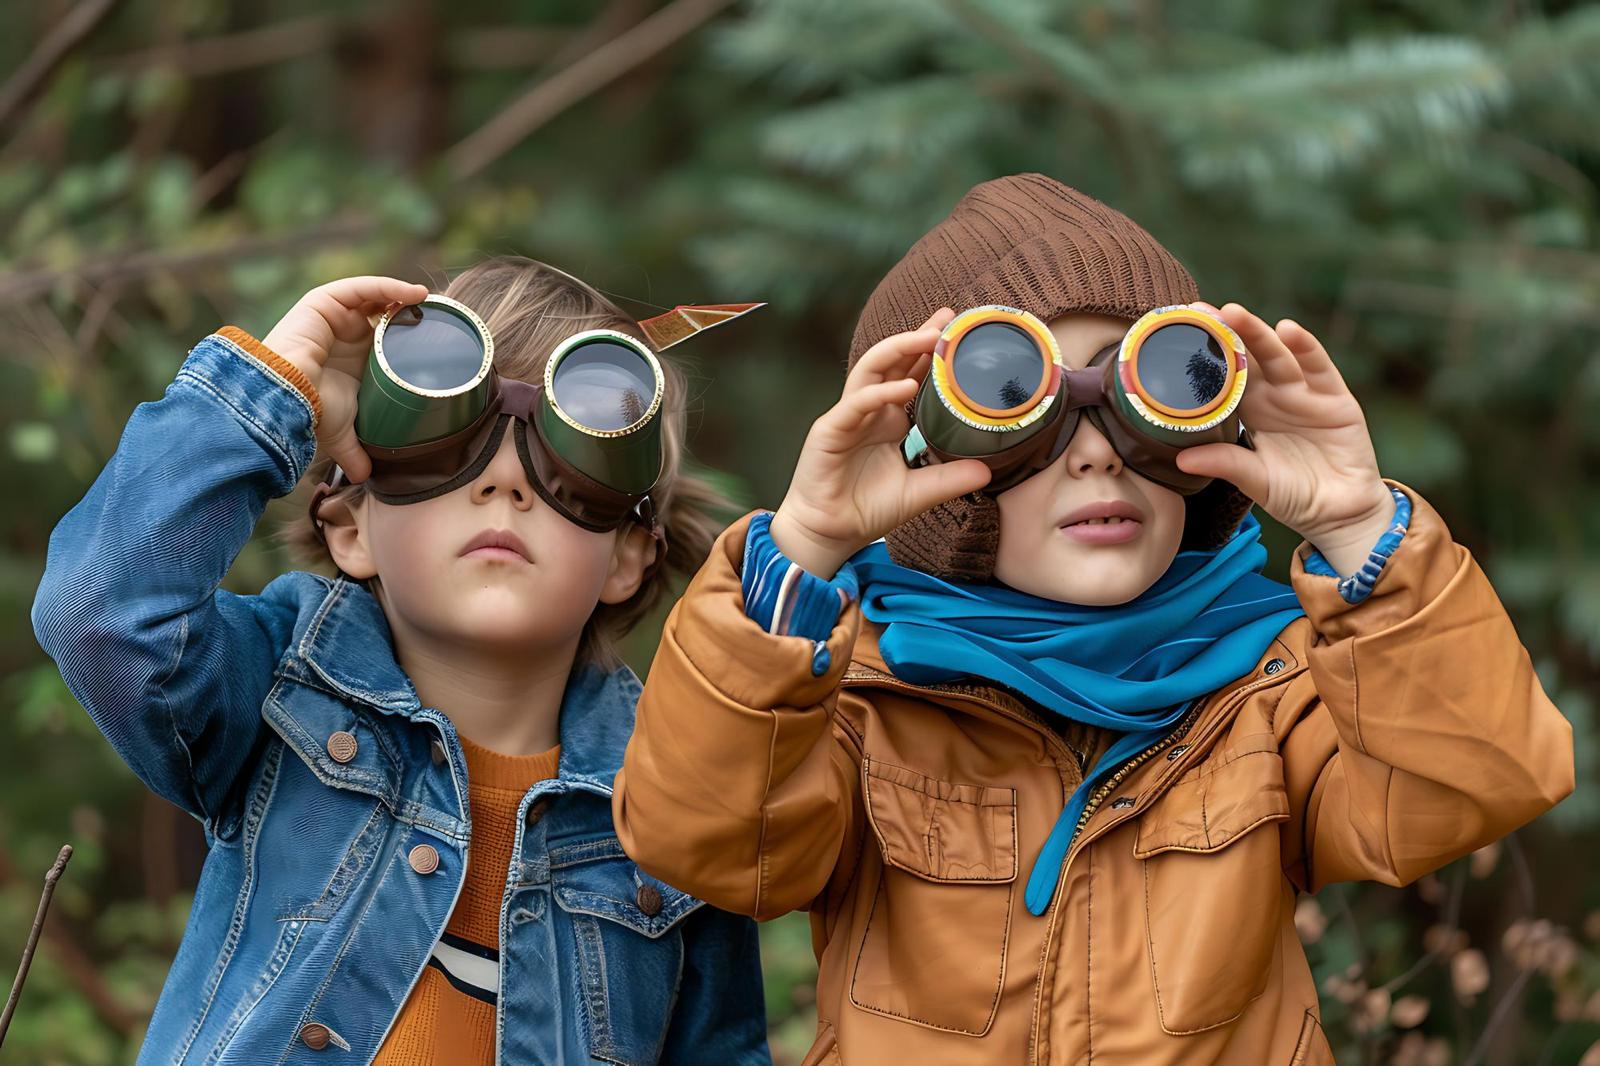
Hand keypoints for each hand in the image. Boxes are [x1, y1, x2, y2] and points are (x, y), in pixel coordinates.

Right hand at [262, 276, 429, 481]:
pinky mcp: (324, 301)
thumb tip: (366, 478)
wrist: (285, 398)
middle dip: (414, 313)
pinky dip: (391, 287)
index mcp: (353, 356)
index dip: (411, 334)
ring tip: (433, 304)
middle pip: (386, 313)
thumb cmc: (310, 412)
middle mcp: (344, 333)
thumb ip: (355, 451)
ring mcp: (335, 315)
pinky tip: (416, 294)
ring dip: (407, 297)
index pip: (387, 337)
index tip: (441, 340)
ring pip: (377, 296)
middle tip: (443, 319)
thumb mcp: (342, 432)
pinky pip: (364, 287)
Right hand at [768, 308, 992, 578]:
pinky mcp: (830, 430)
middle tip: (946, 319)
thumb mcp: (920, 492)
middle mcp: (870, 410)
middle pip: (892, 361)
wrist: (831, 533)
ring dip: (898, 350)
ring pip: (871, 370)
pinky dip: (879, 393)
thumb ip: (951, 479)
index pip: (912, 374)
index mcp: (889, 418)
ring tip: (928, 339)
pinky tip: (904, 387)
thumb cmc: (868, 509)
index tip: (958, 331)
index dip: (931, 351)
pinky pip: (856, 404)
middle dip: (917, 336)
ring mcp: (849, 416)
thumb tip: (989, 470)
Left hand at [1174, 301, 1394, 574]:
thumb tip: (1181, 459)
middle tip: (1202, 312)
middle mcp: (1275, 397)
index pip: (1224, 378)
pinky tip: (1288, 331)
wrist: (1340, 514)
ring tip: (1235, 313)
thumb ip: (1225, 464)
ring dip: (1258, 334)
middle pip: (1248, 358)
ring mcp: (1305, 395)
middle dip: (1227, 333)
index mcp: (1251, 412)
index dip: (1205, 357)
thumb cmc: (1294, 495)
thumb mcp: (1255, 480)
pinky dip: (1306, 349)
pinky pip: (1319, 369)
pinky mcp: (1335, 399)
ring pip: (1278, 357)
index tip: (1180, 335)